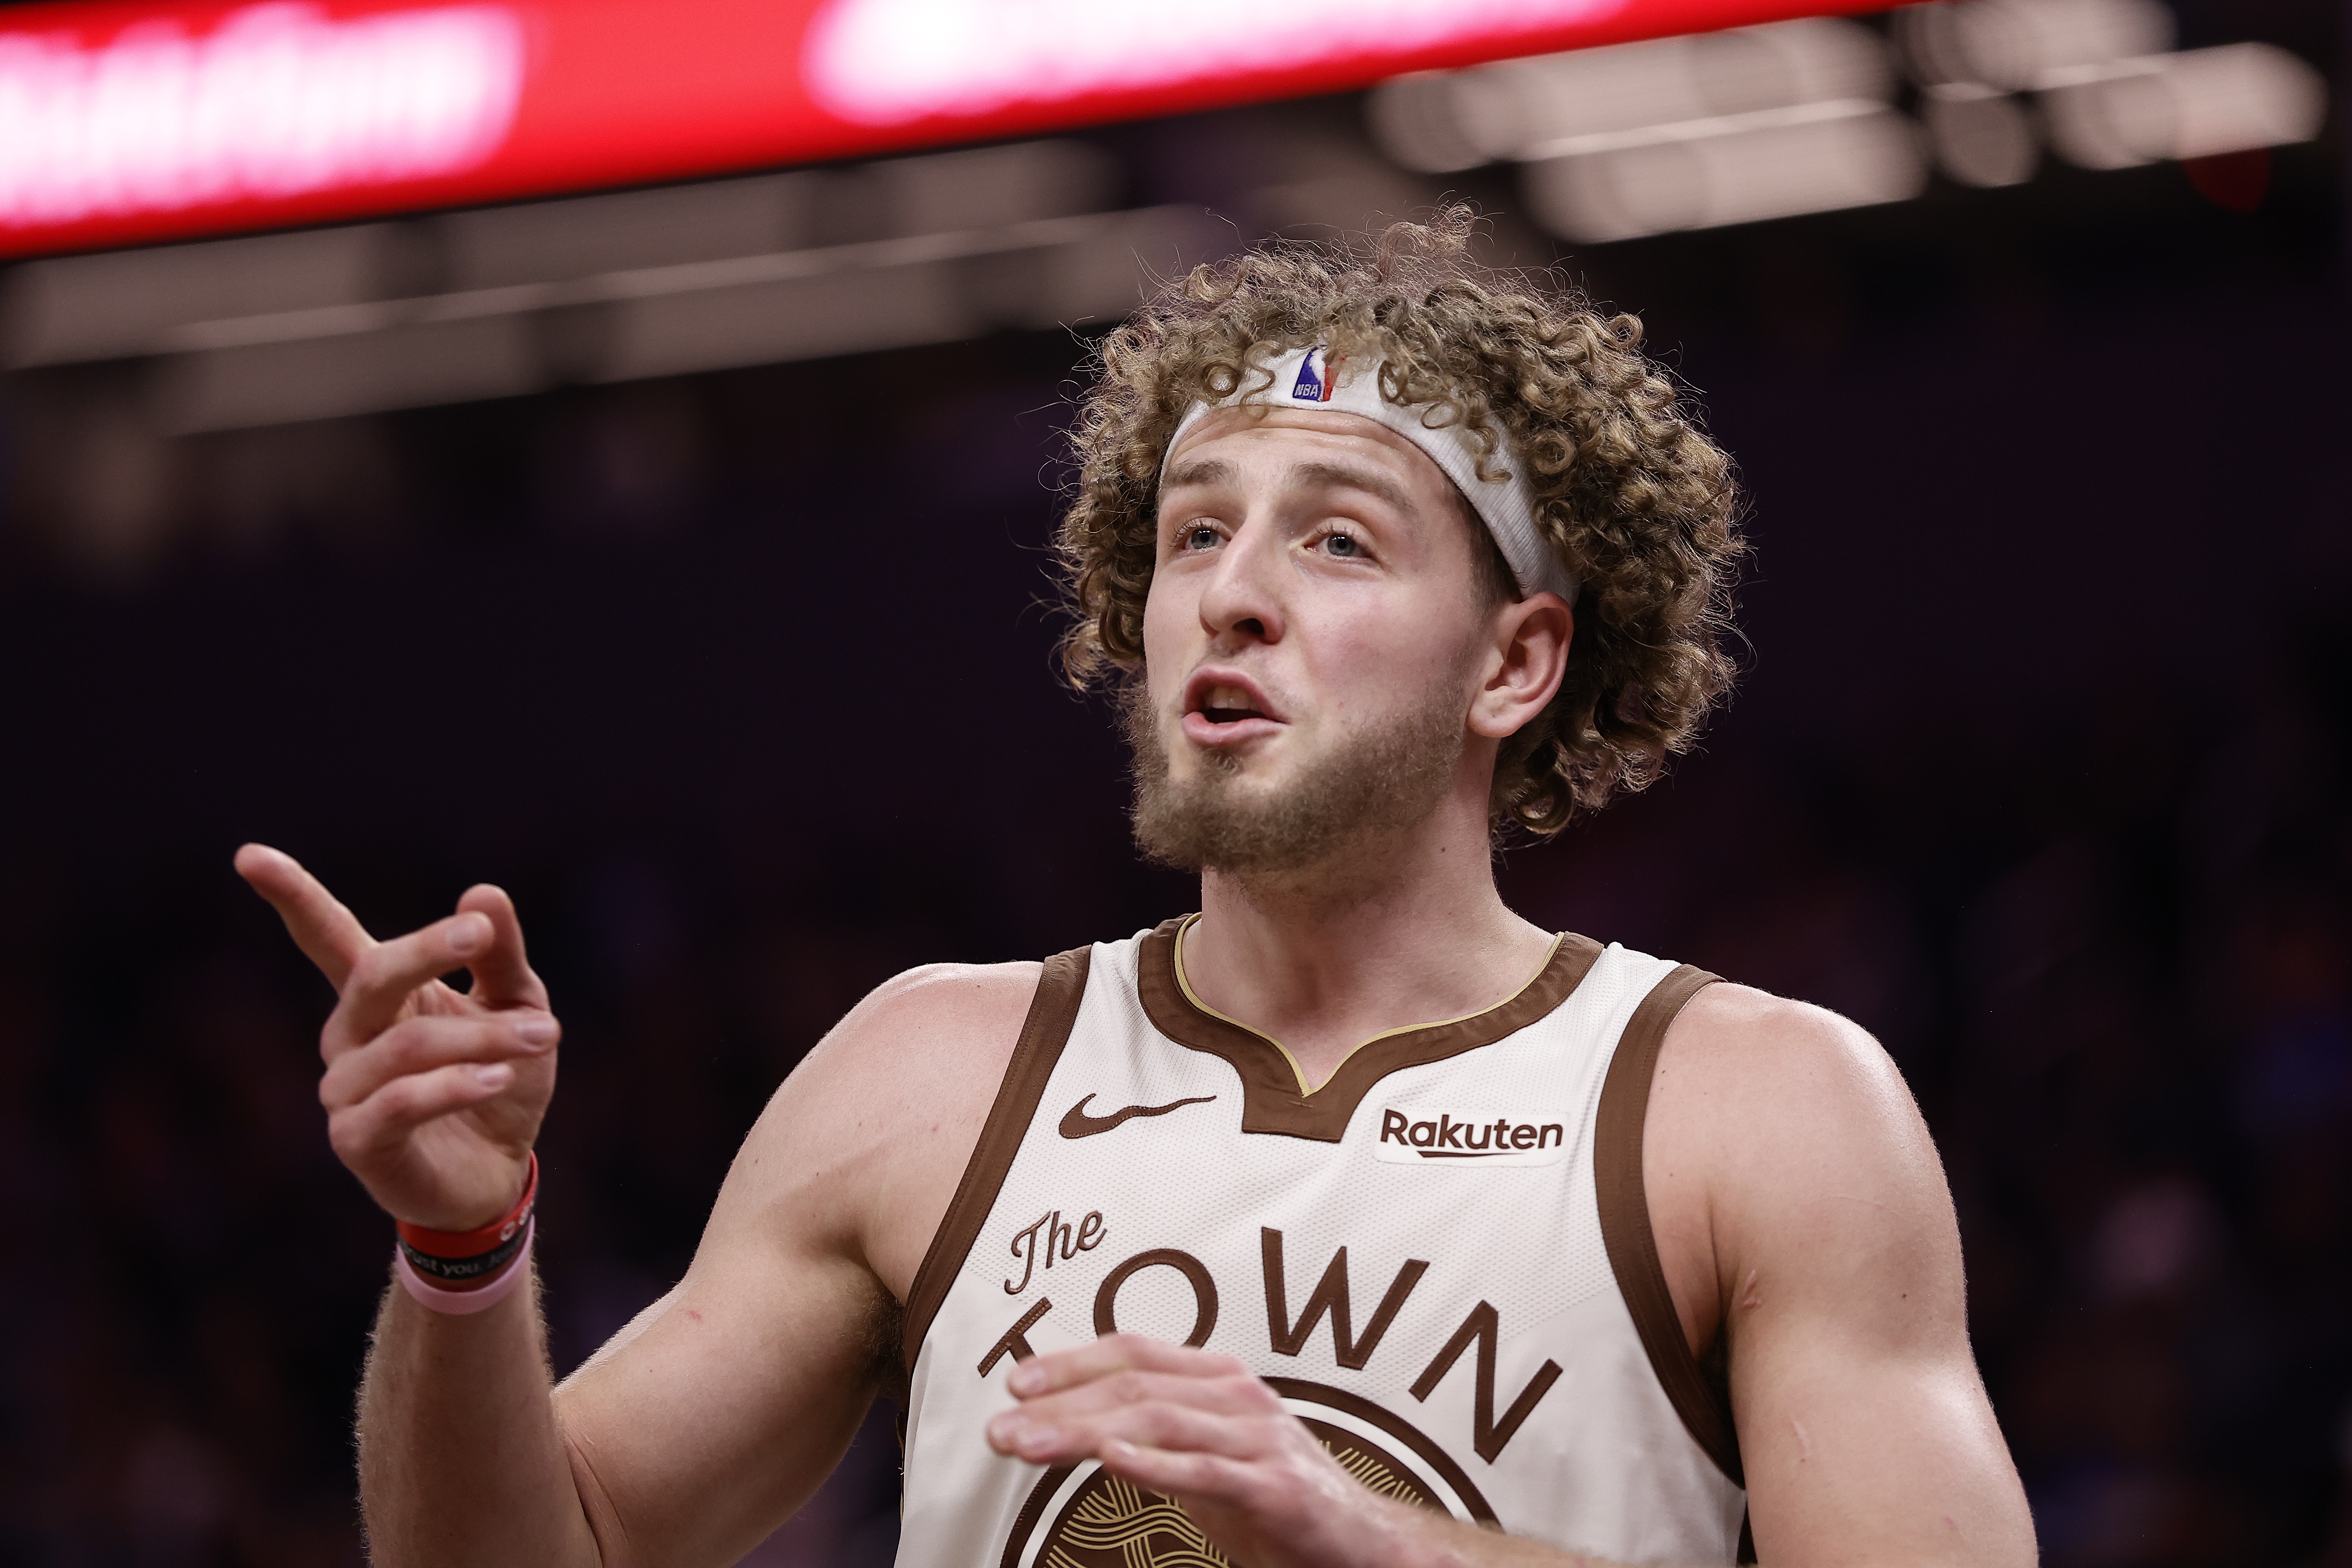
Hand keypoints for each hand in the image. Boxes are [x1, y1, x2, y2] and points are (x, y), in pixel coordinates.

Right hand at [236, 843, 557, 1232]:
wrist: (499, 1170)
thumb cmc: (499, 1078)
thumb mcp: (517, 1004)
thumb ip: (499, 955)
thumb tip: (484, 892)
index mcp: (379, 994)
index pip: (326, 936)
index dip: (291, 896)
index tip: (248, 855)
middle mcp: (348, 1036)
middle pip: (372, 975)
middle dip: (429, 948)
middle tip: (481, 935)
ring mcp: (344, 1090)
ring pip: (406, 1045)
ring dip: (483, 1037)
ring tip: (545, 1035)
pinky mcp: (356, 1141)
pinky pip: (400, 1103)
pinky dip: (454, 1085)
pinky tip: (498, 1078)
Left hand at [985, 1335, 1448, 1567]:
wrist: (1359, 1544)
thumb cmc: (1274, 1499)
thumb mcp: (1204, 1460)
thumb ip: (1154, 1438)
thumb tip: (1081, 1427)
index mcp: (1220, 1380)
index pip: (1135, 1352)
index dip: (1072, 1361)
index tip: (1017, 1382)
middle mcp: (1238, 1396)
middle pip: (1135, 1386)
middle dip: (1061, 1403)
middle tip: (1004, 1425)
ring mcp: (1260, 1438)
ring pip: (1159, 1420)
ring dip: (1084, 1431)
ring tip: (1030, 1444)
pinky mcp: (1275, 1487)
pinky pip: (1207, 1469)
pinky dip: (1155, 1462)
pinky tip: (1112, 1458)